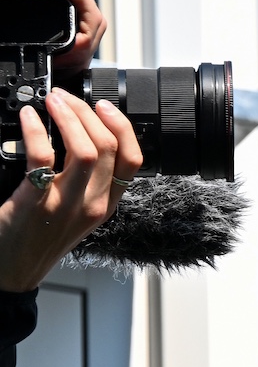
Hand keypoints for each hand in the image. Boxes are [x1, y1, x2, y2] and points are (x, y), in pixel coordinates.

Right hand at [0, 0, 108, 68]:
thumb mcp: (22, 16)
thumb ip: (36, 32)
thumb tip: (30, 56)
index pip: (80, 29)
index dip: (75, 53)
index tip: (61, 69)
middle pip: (90, 30)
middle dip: (81, 55)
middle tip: (64, 69)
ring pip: (94, 26)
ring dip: (84, 50)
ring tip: (64, 62)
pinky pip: (92, 17)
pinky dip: (86, 37)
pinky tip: (72, 48)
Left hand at [0, 90, 142, 291]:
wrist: (15, 269)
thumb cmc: (41, 237)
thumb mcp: (78, 212)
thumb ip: (88, 182)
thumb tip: (85, 139)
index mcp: (107, 205)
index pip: (133, 161)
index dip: (122, 126)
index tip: (104, 106)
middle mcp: (93, 205)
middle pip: (108, 148)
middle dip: (87, 112)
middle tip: (66, 97)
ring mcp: (66, 205)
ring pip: (84, 151)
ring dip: (68, 117)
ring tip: (52, 101)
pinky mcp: (36, 203)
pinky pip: (42, 158)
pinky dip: (35, 131)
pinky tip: (28, 118)